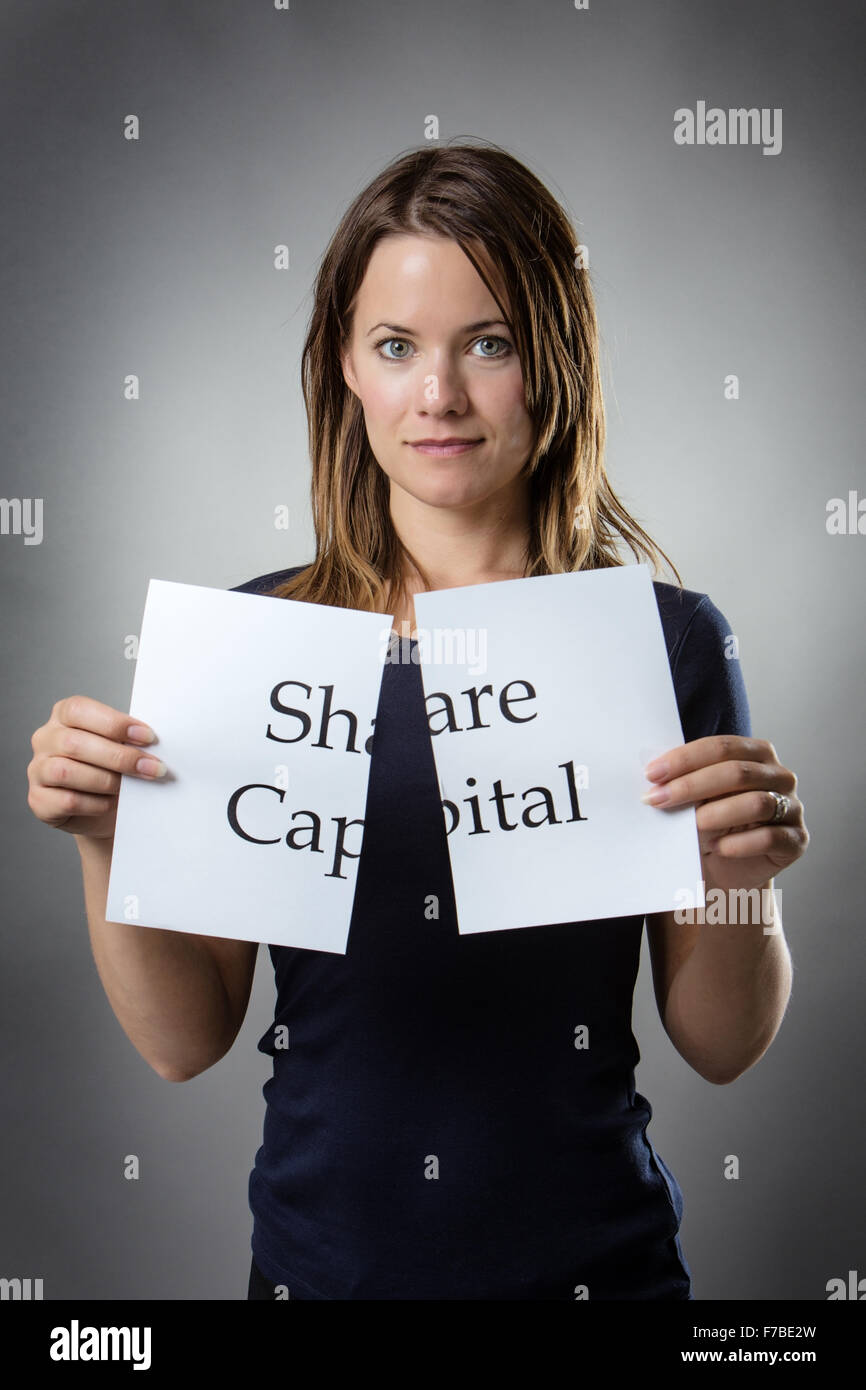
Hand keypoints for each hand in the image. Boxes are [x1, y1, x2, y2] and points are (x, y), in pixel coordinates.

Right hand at [27, 696, 166, 840]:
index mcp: (63, 716)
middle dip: (119, 757)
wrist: (102, 811)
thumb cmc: (112, 770)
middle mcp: (45, 739)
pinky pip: (67, 801)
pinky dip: (95, 804)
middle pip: (74, 743)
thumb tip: (153, 743)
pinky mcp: (38, 800)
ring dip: (107, 781)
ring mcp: (37, 770)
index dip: (114, 723)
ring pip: (66, 772)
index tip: (148, 737)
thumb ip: (128, 739)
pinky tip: (110, 803)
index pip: (79, 710)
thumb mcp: (119, 746)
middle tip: (152, 768)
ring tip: (129, 788)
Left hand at [642, 735, 808, 892]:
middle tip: (659, 800)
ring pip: (757, 803)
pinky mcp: (797, 840)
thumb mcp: (696, 798)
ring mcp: (793, 807)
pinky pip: (771, 837)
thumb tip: (653, 775)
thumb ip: (682, 780)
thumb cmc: (709, 824)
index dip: (685, 759)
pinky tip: (719, 849)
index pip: (721, 747)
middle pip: (737, 773)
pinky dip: (741, 843)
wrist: (726, 869)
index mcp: (757, 753)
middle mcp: (780, 776)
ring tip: (691, 826)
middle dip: (692, 785)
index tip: (652, 774)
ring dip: (717, 814)